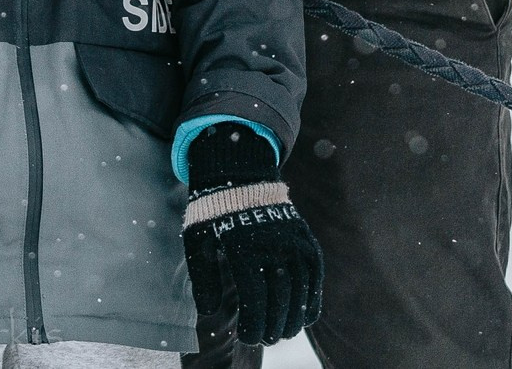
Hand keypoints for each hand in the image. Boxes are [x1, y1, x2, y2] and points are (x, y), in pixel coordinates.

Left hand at [182, 123, 322, 346]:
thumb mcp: (197, 241)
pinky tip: (305, 318)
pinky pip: (315, 276)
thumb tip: (209, 311)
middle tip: (264, 340)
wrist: (239, 172)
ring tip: (283, 334)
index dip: (252, 325)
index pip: (254, 299)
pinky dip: (313, 300)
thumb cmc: (212, 212)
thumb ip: (203, 278)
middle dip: (272, 327)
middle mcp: (274, 246)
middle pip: (280, 300)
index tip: (246, 338)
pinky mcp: (306, 240)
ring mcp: (293, 242)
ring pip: (301, 292)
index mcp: (244, 248)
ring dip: (293, 319)